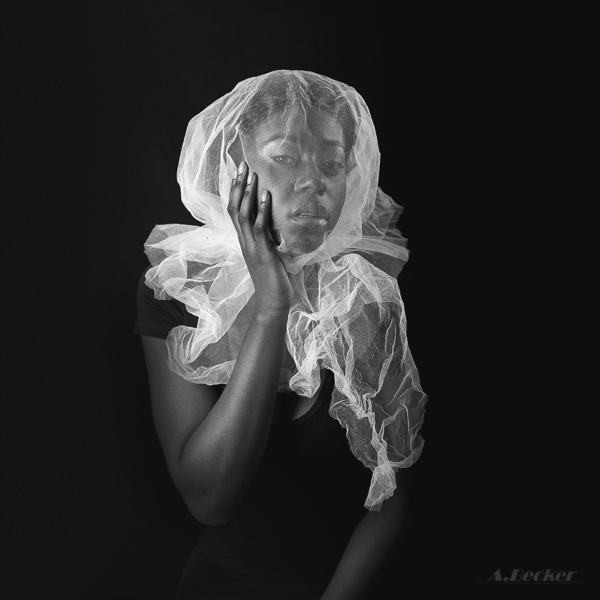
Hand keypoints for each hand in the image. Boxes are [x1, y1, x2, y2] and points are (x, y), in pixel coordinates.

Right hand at [228, 162, 292, 316]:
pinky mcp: (263, 254)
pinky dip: (262, 212)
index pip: (235, 210)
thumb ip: (272, 239)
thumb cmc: (275, 279)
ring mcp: (252, 247)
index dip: (236, 191)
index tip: (240, 172)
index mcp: (246, 240)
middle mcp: (244, 241)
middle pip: (235, 208)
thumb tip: (281, 225)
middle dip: (239, 186)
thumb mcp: (272, 254)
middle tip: (243, 165)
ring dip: (248, 194)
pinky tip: (266, 197)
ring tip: (252, 175)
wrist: (273, 302)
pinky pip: (259, 229)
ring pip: (243, 215)